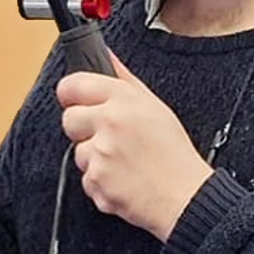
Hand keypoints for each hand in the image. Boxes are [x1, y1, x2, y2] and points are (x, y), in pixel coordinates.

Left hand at [57, 52, 211, 241]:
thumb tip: (106, 56)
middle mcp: (109, 123)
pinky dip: (101, 182)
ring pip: (78, 152)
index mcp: (124, 100)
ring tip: (123, 162)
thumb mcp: (155, 106)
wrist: (185, 196)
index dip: (71, 93)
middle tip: (108, 137)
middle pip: (69, 119)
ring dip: (95, 159)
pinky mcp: (96, 181)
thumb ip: (124, 79)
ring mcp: (100, 153)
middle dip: (83, 129)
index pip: (74, 84)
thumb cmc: (174, 154)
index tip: (73, 98)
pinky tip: (123, 179)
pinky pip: (86, 179)